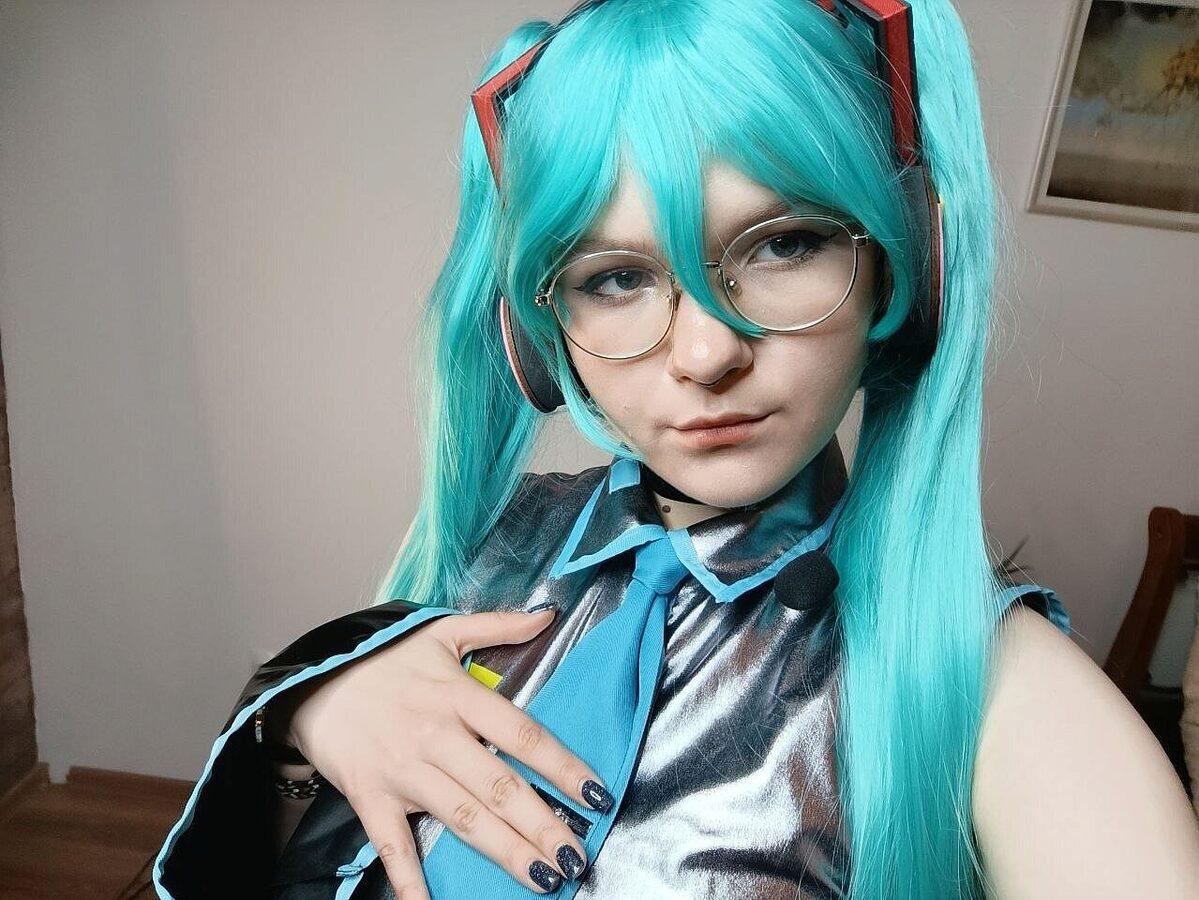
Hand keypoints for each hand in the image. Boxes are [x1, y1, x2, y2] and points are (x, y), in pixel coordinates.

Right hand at [284, 606, 605, 896]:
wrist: (310, 676)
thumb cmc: (383, 656)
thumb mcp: (442, 630)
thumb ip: (500, 625)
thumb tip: (549, 614)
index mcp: (458, 695)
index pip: (521, 735)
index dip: (562, 766)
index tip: (597, 794)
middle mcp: (436, 736)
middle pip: (499, 787)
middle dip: (543, 825)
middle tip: (578, 857)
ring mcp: (403, 771)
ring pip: (462, 818)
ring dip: (505, 852)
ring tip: (543, 877)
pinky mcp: (371, 798)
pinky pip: (394, 846)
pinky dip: (412, 881)